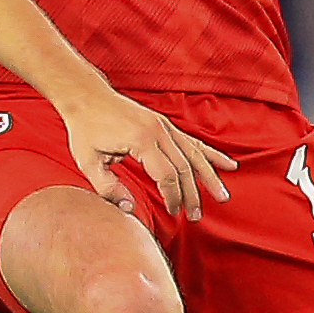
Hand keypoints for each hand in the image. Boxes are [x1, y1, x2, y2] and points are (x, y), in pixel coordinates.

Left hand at [60, 85, 233, 219]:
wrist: (86, 95)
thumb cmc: (84, 129)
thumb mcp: (88, 161)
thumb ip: (107, 187)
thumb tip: (128, 209)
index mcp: (141, 141)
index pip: (167, 175)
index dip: (172, 197)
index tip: (173, 212)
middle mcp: (158, 131)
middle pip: (184, 168)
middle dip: (192, 194)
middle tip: (195, 217)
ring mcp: (164, 125)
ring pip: (194, 154)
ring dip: (209, 177)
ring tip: (222, 197)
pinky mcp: (164, 124)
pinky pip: (192, 141)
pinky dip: (211, 154)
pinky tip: (228, 164)